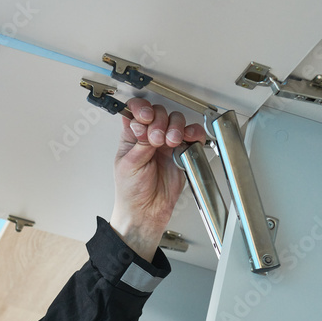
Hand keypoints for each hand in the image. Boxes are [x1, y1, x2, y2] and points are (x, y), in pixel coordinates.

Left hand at [110, 98, 206, 261]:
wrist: (146, 212)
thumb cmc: (131, 191)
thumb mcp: (128, 164)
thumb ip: (140, 143)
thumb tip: (146, 125)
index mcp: (132, 136)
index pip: (136, 111)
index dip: (141, 108)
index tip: (145, 117)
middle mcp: (150, 136)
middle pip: (159, 113)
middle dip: (159, 122)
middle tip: (156, 139)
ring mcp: (166, 143)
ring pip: (176, 121)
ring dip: (174, 127)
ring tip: (170, 142)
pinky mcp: (182, 152)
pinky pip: (192, 136)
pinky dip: (193, 133)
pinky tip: (186, 139)